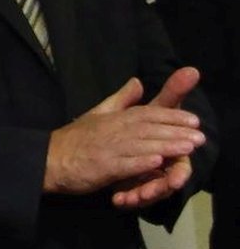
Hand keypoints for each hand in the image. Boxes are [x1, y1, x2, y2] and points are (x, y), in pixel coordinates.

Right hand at [44, 71, 203, 200]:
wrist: (47, 159)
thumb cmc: (74, 139)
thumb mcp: (98, 113)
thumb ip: (120, 99)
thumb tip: (137, 81)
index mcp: (115, 118)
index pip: (148, 113)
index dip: (172, 116)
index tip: (194, 120)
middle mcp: (114, 131)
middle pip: (150, 129)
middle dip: (176, 132)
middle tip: (200, 137)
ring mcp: (108, 149)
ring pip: (141, 146)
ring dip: (166, 146)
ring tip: (187, 148)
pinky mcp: (101, 167)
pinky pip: (124, 164)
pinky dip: (140, 162)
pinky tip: (157, 162)